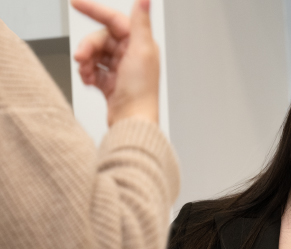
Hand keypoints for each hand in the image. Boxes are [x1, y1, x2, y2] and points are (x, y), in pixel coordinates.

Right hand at [71, 0, 158, 124]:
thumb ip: (140, 23)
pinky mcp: (111, 82)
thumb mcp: (142, 51)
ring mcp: (120, 69)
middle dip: (88, 47)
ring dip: (87, 62)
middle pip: (100, 39)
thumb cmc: (141, 91)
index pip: (114, 20)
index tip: (74, 3)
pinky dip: (88, 74)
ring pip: (94, 54)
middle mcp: (132, 55)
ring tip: (87, 74)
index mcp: (140, 44)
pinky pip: (92, 70)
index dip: (94, 10)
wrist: (132, 121)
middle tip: (81, 57)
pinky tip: (90, 81)